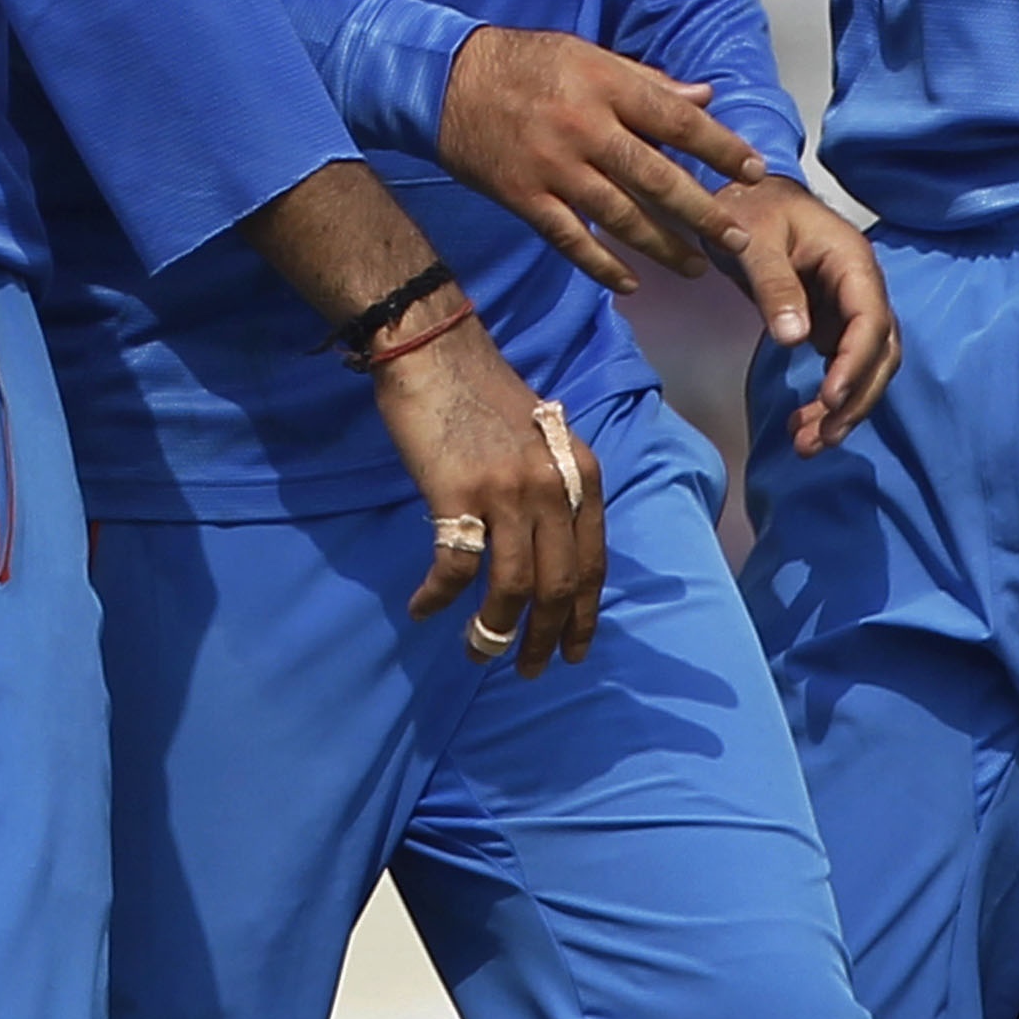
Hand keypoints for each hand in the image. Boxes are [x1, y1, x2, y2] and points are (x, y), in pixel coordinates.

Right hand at [369, 304, 604, 674]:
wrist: (434, 348)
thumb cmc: (482, 392)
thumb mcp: (542, 439)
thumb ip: (554, 488)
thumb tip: (550, 553)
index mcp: (581, 474)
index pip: (593, 564)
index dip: (584, 616)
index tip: (574, 650)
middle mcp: (554, 487)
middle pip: (560, 586)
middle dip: (547, 638)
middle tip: (527, 670)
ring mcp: (508, 492)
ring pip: (514, 588)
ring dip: (495, 632)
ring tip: (477, 653)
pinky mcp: (459, 495)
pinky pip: (456, 568)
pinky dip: (439, 598)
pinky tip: (424, 609)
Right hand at [437, 27, 769, 291]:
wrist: (445, 80)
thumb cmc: (525, 61)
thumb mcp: (588, 55)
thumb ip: (648, 82)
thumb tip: (704, 99)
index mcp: (606, 86)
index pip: (677, 121)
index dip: (721, 148)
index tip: (755, 170)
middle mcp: (585, 129)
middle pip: (657, 179)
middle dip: (704, 213)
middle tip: (739, 240)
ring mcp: (554, 168)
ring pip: (620, 218)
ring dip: (663, 247)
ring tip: (697, 266)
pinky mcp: (525, 198)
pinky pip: (571, 240)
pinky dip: (603, 266)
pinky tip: (632, 282)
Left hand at [694, 175, 898, 453]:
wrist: (751, 200)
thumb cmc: (753, 210)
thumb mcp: (754, 240)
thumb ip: (774, 284)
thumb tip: (794, 340)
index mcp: (853, 263)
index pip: (871, 320)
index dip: (855, 363)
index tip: (830, 400)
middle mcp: (863, 290)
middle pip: (880, 354)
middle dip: (855, 400)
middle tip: (819, 438)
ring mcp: (852, 311)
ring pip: (868, 369)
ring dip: (845, 410)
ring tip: (806, 445)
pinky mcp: (835, 328)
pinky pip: (844, 371)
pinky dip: (829, 403)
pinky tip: (802, 427)